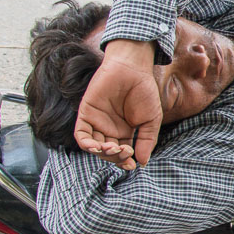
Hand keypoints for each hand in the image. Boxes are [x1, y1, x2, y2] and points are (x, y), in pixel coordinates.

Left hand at [74, 40, 162, 168]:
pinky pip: (81, 135)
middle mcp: (109, 129)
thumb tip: (142, 162)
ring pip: (94, 146)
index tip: (132, 164)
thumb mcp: (151, 120)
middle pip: (107, 152)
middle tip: (126, 151)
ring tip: (114, 148)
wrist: (132, 69)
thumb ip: (147, 141)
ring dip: (102, 153)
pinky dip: (86, 144)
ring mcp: (97, 122)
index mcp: (125, 131)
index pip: (121, 153)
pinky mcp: (86, 113)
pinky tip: (96, 147)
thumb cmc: (144, 91)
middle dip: (116, 157)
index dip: (124, 162)